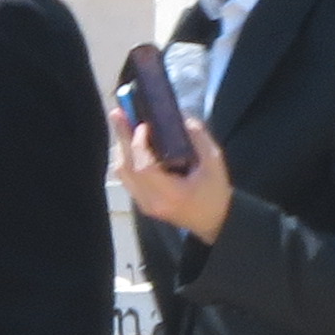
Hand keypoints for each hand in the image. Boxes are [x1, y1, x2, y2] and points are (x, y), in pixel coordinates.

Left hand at [117, 106, 231, 242]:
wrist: (214, 221)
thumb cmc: (215, 192)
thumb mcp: (214, 162)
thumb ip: (198, 137)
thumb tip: (179, 115)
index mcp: (171, 194)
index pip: (143, 168)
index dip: (138, 144)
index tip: (143, 124)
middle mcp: (151, 201)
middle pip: (125, 168)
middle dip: (122, 137)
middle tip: (119, 112)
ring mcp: (143, 204)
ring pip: (122, 172)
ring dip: (122, 147)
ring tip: (125, 124)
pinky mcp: (141, 202)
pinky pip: (126, 177)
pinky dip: (126, 157)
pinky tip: (131, 141)